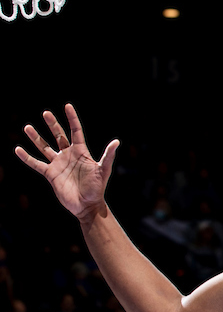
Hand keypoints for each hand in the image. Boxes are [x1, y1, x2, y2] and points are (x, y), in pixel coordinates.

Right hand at [15, 104, 118, 223]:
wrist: (87, 205)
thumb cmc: (97, 188)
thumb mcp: (103, 170)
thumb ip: (108, 156)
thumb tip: (116, 142)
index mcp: (81, 152)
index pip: (76, 131)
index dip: (72, 119)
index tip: (67, 106)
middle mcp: (68, 155)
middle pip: (59, 136)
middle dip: (52, 124)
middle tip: (46, 113)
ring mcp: (58, 164)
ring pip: (45, 147)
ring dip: (36, 138)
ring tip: (27, 127)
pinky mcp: (50, 174)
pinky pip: (36, 164)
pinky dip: (27, 157)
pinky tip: (18, 149)